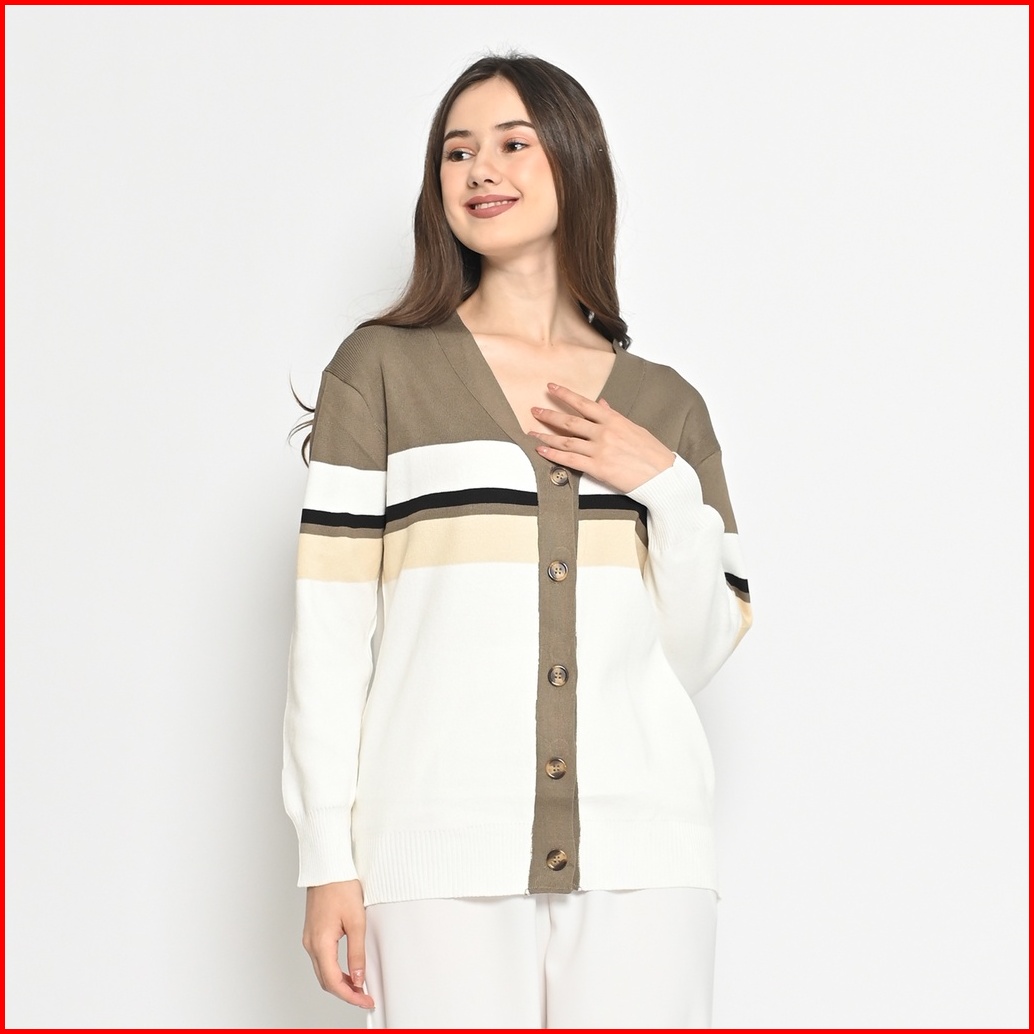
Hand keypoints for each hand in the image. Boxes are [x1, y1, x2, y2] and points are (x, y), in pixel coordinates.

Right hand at [302, 879, 374, 1008]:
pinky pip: (321, 960)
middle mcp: (310, 944)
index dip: (350, 996)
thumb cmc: (341, 887)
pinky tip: (348, 970)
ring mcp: (309, 939)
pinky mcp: (312, 933)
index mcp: (320, 943)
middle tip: (365, 997)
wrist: (328, 867)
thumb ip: (357, 953)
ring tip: (360, 987)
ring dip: (340, 983)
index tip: (366, 1000)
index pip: (333, 982)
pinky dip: (334, 971)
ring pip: (322, 972)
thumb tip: (358, 979)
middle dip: (345, 993)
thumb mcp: (356, 921)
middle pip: (326, 981)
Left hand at [530, 383, 675, 493]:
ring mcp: (600, 450)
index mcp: (614, 420)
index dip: (565, 394)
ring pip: (566, 441)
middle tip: (534, 410)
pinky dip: (554, 455)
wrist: (663, 476)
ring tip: (532, 432)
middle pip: (570, 421)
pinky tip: (542, 450)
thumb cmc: (652, 453)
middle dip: (549, 414)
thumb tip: (601, 404)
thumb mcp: (634, 428)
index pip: (584, 403)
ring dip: (546, 436)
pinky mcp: (598, 468)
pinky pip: (570, 460)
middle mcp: (604, 432)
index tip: (551, 387)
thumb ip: (614, 416)